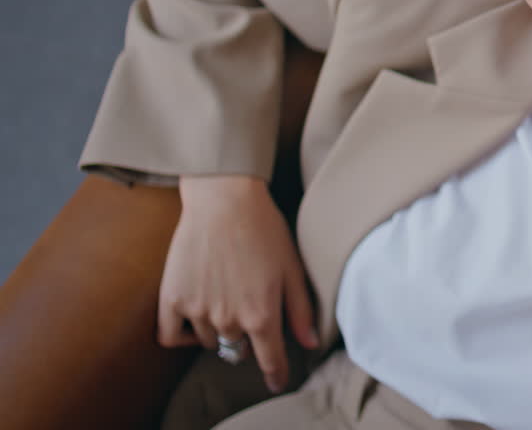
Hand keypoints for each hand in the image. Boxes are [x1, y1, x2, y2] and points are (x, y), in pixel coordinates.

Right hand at [158, 175, 319, 393]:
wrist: (224, 200)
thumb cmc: (265, 230)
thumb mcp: (293, 269)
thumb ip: (301, 310)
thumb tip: (309, 344)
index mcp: (262, 315)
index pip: (270, 360)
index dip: (276, 374)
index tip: (277, 382)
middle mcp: (229, 319)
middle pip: (239, 349)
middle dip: (249, 338)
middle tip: (251, 309)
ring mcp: (197, 311)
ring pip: (210, 341)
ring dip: (220, 330)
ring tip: (226, 299)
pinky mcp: (172, 298)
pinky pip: (171, 335)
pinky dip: (183, 335)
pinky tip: (195, 320)